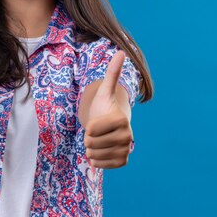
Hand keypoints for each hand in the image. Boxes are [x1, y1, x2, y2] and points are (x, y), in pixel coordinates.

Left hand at [84, 50, 133, 168]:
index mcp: (121, 120)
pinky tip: (99, 151)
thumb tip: (121, 51)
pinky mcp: (123, 161)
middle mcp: (128, 137)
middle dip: (88, 139)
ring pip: (94, 155)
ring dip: (90, 149)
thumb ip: (112, 73)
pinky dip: (96, 160)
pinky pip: (101, 165)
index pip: (91, 130)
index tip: (95, 122)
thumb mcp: (105, 90)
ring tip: (96, 141)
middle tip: (96, 133)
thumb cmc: (105, 106)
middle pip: (91, 144)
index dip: (88, 127)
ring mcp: (126, 150)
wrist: (110, 124)